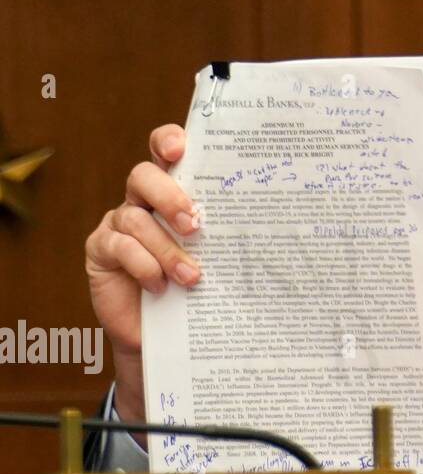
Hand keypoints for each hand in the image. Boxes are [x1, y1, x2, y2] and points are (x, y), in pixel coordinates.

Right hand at [84, 124, 201, 436]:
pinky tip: (161, 285)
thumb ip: (226, 231)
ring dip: (167, 248)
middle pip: (143, 176)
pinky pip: (119, 247)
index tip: (180, 149)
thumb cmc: (197, 285)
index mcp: (173, 190)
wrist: (165, 333)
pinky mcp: (100, 250)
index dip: (168, 141)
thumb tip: (272, 220)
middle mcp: (143, 200)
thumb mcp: (216, 253)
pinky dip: (144, 265)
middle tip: (195, 223)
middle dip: (169, 196)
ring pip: (136, 218)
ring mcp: (118, 223)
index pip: (165, 151)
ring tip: (192, 275)